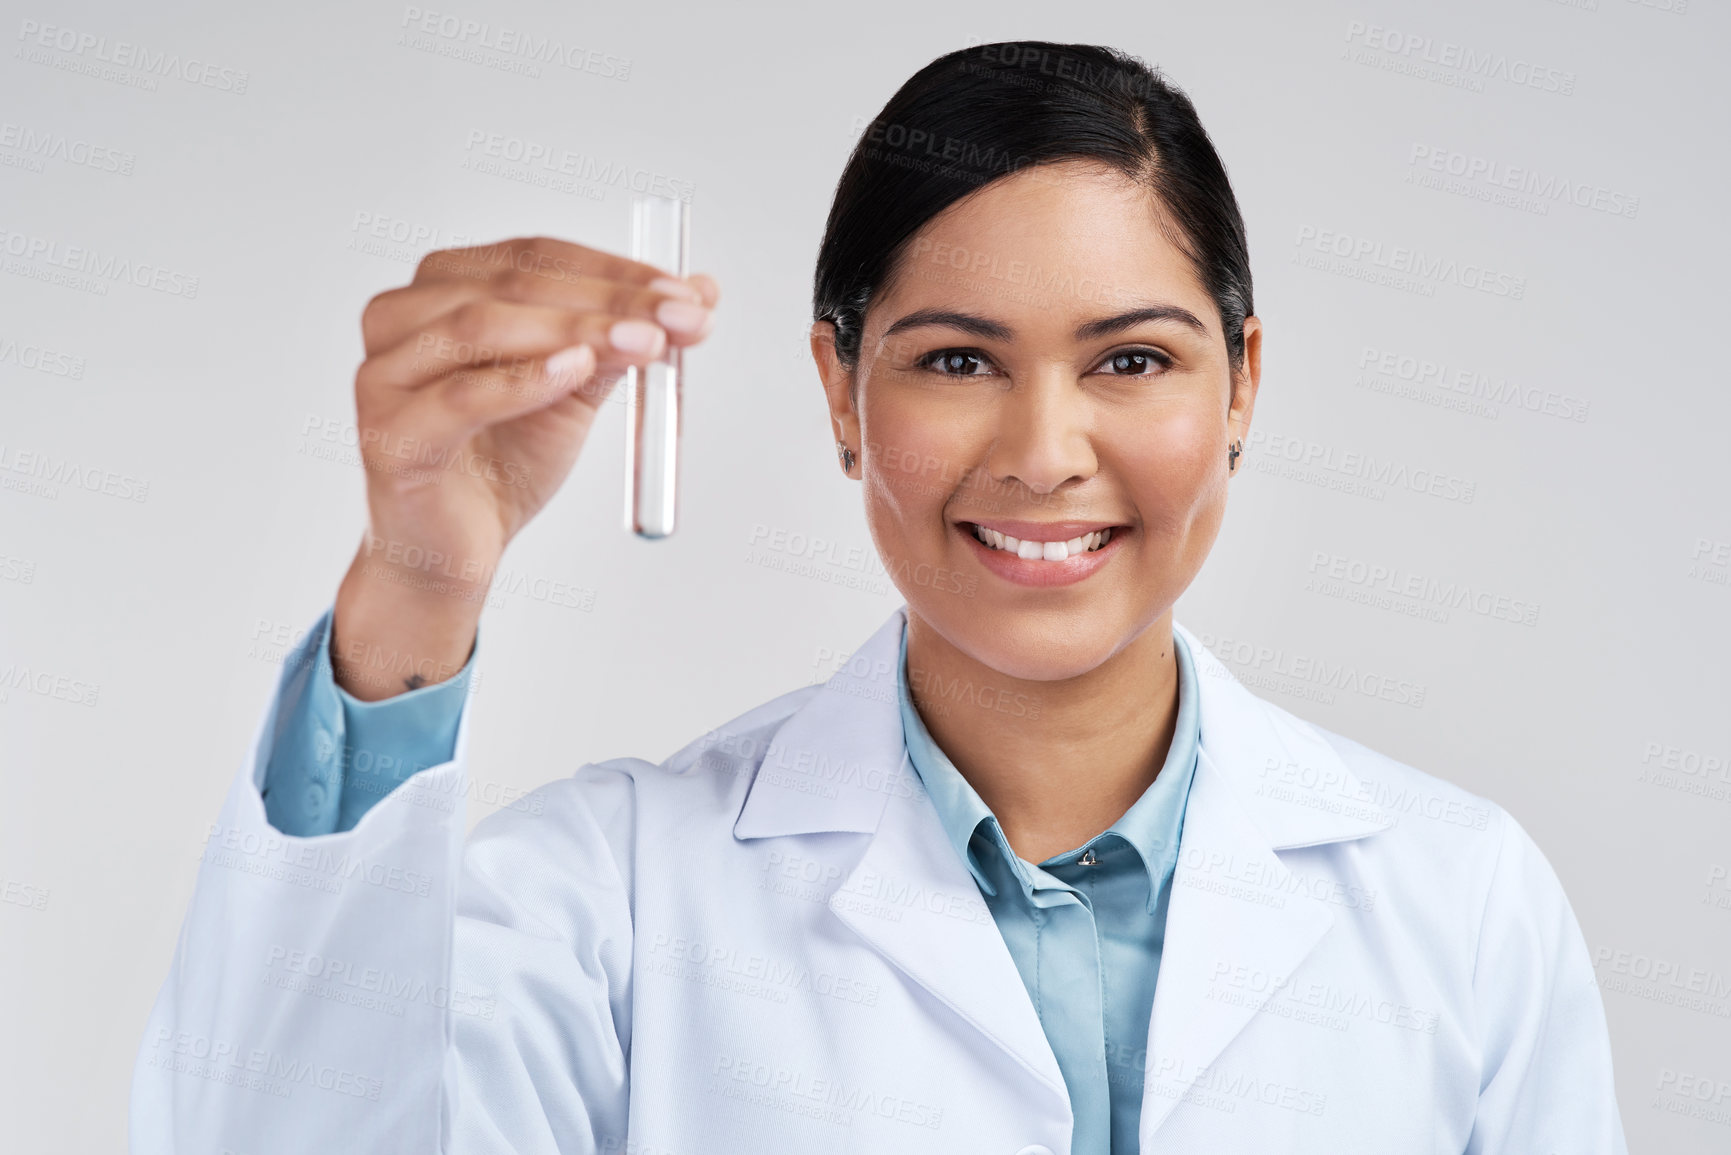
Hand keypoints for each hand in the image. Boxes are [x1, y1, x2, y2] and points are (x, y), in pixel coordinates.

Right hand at [331, 236, 718, 698]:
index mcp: (441, 288)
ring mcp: (384, 374)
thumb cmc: (506, 461)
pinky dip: (525, 380)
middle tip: (682, 317)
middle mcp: (399, 317)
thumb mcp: (576, 388)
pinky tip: (577, 369)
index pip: (535, 257)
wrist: (455, 551)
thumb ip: (624, 337)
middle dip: (609, 298)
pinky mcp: (388, 435)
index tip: (688, 293)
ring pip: (483, 328)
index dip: (615, 269)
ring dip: (575, 330)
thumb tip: (701, 292)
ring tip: (644, 342)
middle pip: (512, 284)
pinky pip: (461, 397)